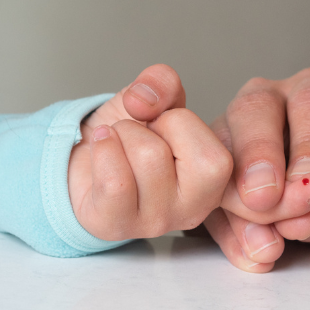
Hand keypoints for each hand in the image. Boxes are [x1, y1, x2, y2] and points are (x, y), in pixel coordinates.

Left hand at [69, 64, 232, 240]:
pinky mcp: (117, 226)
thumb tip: (144, 99)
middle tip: (143, 141)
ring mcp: (157, 221)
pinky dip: (101, 151)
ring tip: (122, 149)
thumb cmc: (132, 137)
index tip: (167, 131)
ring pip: (145, 155)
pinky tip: (102, 154)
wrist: (90, 156)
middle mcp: (195, 207)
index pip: (212, 148)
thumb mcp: (159, 100)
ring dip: (121, 137)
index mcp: (219, 179)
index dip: (177, 123)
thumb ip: (163, 83)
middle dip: (148, 129)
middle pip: (177, 151)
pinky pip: (114, 182)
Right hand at [204, 68, 309, 272]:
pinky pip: (204, 192)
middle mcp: (269, 101)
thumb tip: (296, 221)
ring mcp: (229, 129)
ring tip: (267, 247)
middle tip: (266, 201)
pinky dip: (226, 229)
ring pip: (217, 150)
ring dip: (238, 205)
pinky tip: (249, 253)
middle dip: (258, 158)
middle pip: (252, 111)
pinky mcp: (203, 165)